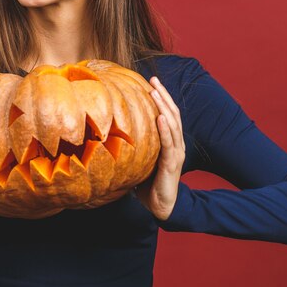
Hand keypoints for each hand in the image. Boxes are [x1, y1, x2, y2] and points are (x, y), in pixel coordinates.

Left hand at [135, 77, 185, 220]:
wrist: (161, 207)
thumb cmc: (148, 184)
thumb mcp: (140, 161)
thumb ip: (133, 147)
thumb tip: (109, 134)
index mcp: (170, 142)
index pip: (167, 115)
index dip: (162, 98)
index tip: (151, 82)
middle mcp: (176, 144)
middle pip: (172, 114)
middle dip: (164, 95)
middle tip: (154, 79)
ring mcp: (176, 153)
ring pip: (172, 124)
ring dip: (164, 106)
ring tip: (156, 91)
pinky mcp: (172, 164)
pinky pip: (169, 143)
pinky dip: (165, 129)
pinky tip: (160, 117)